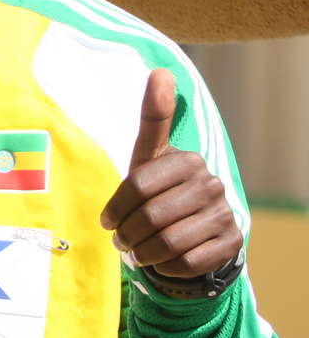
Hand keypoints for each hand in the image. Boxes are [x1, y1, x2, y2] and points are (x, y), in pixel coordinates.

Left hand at [99, 68, 242, 277]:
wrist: (193, 229)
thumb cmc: (159, 189)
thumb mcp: (148, 156)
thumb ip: (152, 117)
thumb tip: (161, 71)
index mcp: (186, 159)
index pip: (137, 185)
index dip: (116, 208)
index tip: (106, 221)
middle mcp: (210, 183)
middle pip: (151, 216)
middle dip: (128, 234)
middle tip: (121, 240)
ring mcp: (224, 212)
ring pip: (170, 241)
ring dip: (145, 252)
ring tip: (137, 250)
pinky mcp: (231, 242)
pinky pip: (188, 261)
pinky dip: (167, 266)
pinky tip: (163, 260)